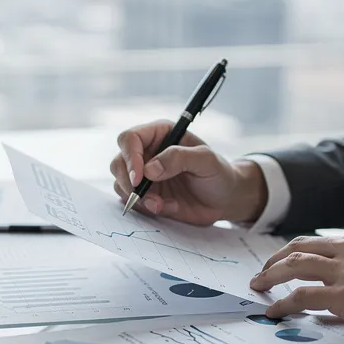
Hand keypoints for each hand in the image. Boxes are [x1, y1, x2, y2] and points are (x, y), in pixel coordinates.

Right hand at [110, 120, 267, 225]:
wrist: (225, 200)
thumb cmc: (219, 174)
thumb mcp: (206, 161)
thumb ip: (179, 158)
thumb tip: (149, 169)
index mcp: (160, 134)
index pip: (130, 138)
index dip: (130, 157)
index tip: (139, 178)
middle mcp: (147, 153)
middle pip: (118, 161)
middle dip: (127, 182)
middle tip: (145, 196)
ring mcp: (144, 175)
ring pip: (121, 184)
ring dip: (139, 198)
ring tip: (164, 204)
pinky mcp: (146, 195)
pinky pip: (133, 202)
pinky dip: (147, 209)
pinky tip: (169, 207)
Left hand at [249, 231, 343, 343]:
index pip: (322, 241)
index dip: (299, 251)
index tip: (287, 261)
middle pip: (300, 247)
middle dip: (276, 259)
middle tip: (264, 272)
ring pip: (294, 265)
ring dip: (270, 276)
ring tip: (258, 286)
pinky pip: (301, 296)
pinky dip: (282, 303)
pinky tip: (274, 311)